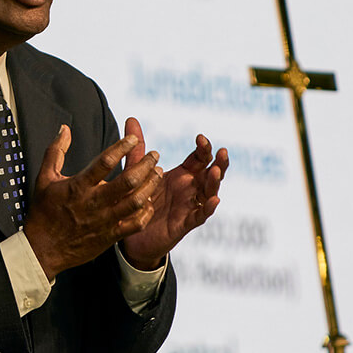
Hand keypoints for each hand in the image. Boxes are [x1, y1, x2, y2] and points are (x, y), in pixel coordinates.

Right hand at [24, 125, 163, 279]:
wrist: (43, 249)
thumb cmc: (44, 212)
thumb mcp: (44, 178)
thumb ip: (56, 151)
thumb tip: (65, 129)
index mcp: (78, 186)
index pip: (104, 162)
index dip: (121, 148)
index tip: (133, 139)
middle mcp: (94, 202)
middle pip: (127, 181)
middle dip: (145, 165)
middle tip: (154, 154)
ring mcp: (104, 220)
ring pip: (136, 201)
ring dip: (150, 185)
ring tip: (157, 173)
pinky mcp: (110, 235)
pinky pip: (135, 223)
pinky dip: (146, 212)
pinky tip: (149, 201)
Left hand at [121, 117, 228, 267]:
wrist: (132, 234)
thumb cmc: (138, 201)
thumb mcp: (136, 173)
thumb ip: (137, 149)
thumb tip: (130, 118)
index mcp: (182, 175)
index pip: (199, 158)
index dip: (203, 148)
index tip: (200, 138)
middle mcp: (189, 189)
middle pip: (211, 173)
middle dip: (219, 162)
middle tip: (222, 151)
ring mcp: (190, 205)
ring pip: (209, 193)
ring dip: (214, 182)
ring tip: (216, 171)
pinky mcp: (185, 223)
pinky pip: (200, 215)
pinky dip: (208, 208)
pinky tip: (214, 200)